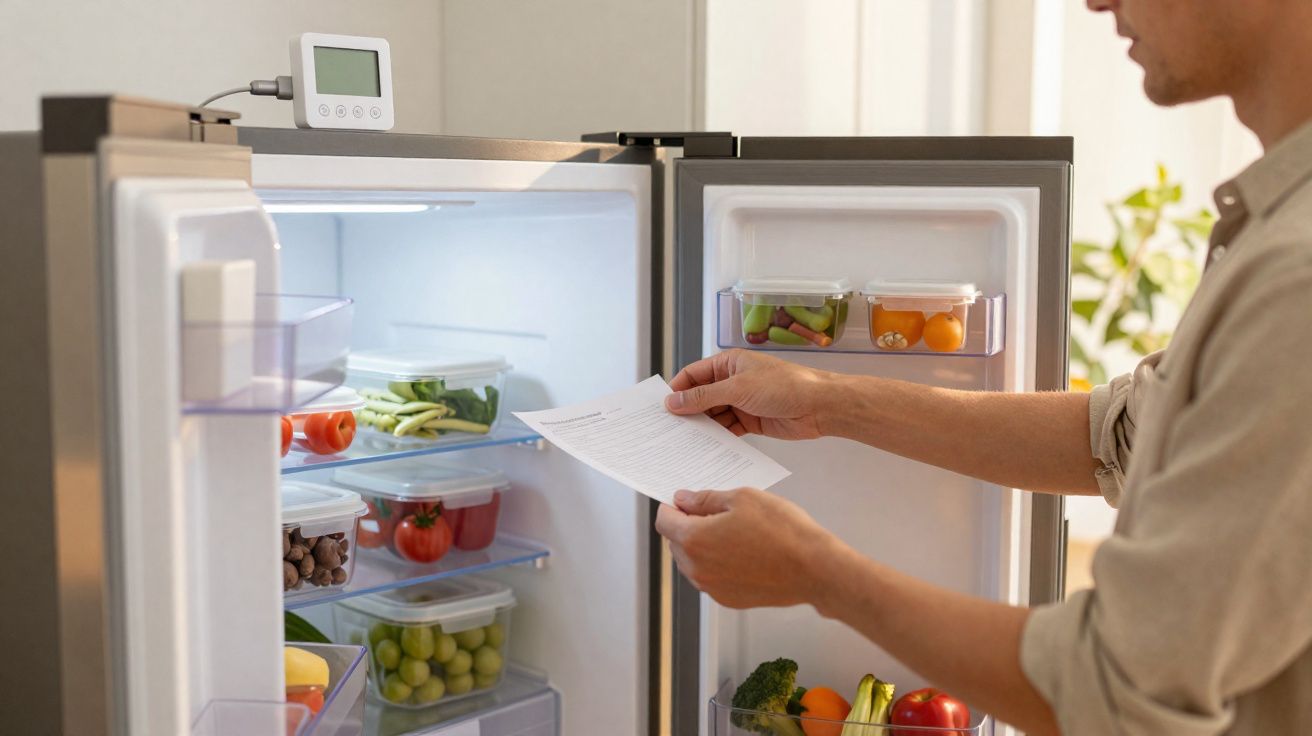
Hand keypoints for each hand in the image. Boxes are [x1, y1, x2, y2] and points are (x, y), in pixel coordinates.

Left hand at [654, 487, 839, 609]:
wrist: (814, 569)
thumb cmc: (783, 531)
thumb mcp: (743, 499)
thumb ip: (705, 499)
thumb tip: (683, 500)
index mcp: (694, 540)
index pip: (663, 521)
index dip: (672, 507)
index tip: (685, 502)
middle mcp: (697, 568)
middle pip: (675, 542)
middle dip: (688, 526)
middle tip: (717, 513)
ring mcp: (712, 587)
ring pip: (692, 562)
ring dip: (703, 546)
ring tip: (735, 533)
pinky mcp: (728, 599)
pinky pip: (711, 578)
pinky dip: (718, 564)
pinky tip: (743, 553)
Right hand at [665, 350, 835, 440]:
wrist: (819, 407)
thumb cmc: (784, 386)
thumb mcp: (738, 389)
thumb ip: (703, 396)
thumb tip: (673, 401)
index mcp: (729, 363)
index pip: (694, 374)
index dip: (677, 389)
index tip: (663, 408)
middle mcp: (733, 381)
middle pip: (701, 396)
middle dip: (687, 411)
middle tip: (669, 428)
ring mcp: (742, 402)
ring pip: (713, 414)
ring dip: (701, 426)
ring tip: (684, 440)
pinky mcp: (750, 421)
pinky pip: (727, 428)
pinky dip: (717, 436)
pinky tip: (706, 446)